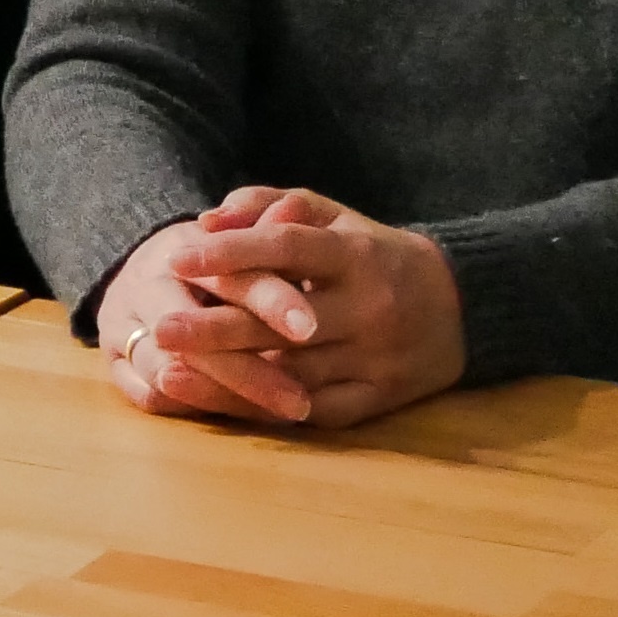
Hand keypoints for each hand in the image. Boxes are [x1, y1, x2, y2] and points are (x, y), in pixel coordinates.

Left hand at [99, 184, 465, 431]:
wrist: (458, 308)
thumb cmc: (371, 253)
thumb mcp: (333, 216)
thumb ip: (271, 206)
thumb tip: (209, 220)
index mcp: (356, 255)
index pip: (287, 249)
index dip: (232, 252)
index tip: (177, 255)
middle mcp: (370, 308)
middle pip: (283, 322)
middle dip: (216, 328)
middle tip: (159, 328)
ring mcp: (376, 359)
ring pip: (294, 373)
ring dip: (231, 377)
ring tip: (172, 372)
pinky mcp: (379, 399)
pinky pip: (316, 410)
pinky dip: (267, 407)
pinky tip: (221, 404)